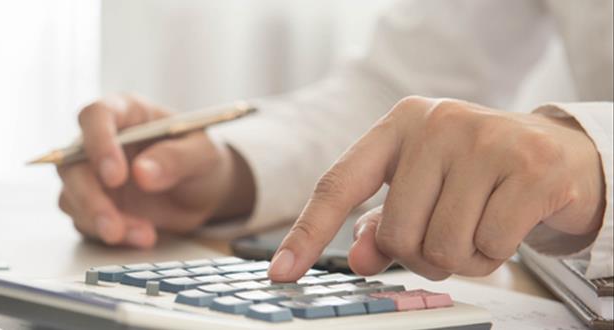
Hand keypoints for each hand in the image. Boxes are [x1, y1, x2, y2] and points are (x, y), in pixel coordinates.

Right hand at [57, 94, 254, 247]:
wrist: (201, 190)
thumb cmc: (200, 159)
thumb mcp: (202, 154)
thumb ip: (176, 158)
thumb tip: (143, 172)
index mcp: (126, 113)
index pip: (96, 116)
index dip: (98, 143)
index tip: (116, 176)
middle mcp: (101, 141)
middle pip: (72, 163)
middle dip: (90, 197)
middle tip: (114, 224)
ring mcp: (92, 174)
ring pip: (72, 197)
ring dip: (101, 221)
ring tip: (145, 236)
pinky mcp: (93, 204)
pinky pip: (85, 222)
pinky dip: (111, 235)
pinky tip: (142, 237)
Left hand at [269, 96, 604, 280]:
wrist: (559, 152)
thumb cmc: (476, 173)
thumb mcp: (421, 186)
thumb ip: (383, 222)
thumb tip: (360, 258)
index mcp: (398, 124)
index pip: (338, 185)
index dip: (307, 233)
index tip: (280, 273)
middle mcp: (437, 122)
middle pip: (397, 233)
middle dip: (421, 254)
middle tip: (447, 238)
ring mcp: (486, 140)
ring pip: (443, 246)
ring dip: (462, 259)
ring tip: (479, 228)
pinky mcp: (531, 166)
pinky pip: (490, 246)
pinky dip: (497, 254)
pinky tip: (509, 225)